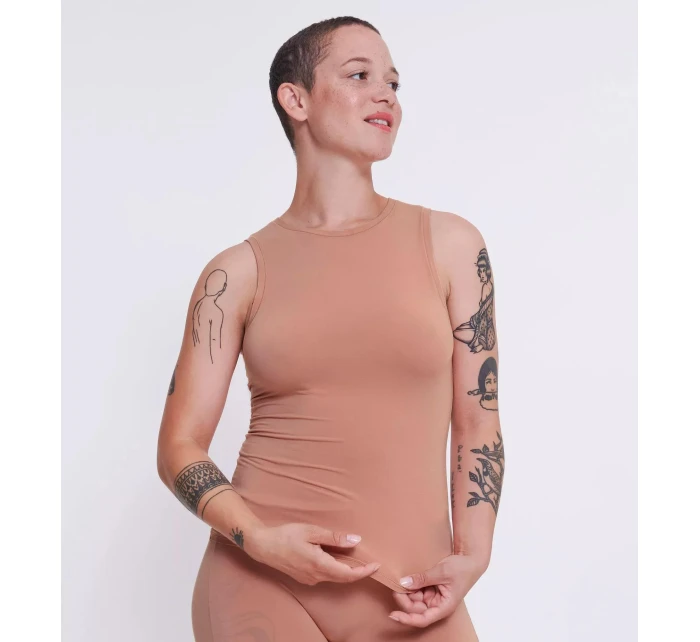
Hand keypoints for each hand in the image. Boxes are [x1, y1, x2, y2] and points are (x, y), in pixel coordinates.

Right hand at [247, 522, 380, 585]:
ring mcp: (309, 578)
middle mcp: (316, 576)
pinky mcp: (304, 577)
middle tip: (371, 563)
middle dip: (358, 572)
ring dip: (346, 571)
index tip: (376, 566)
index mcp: (319, 564)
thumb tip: (355, 541)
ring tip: (357, 559)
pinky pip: (325, 575)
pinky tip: (337, 558)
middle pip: (343, 578)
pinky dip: (335, 569)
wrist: (263, 546)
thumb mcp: (312, 532)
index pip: (348, 574)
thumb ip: (334, 538)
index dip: (364, 572)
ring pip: (334, 577)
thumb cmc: (286, 535)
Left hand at [388, 554, 486, 627]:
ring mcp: (433, 597)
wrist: (469, 559)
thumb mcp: (441, 572)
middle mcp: (437, 605)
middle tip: (395, 585)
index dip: (407, 619)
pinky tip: (407, 577)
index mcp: (443, 607)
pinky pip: (417, 590)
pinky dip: (411, 585)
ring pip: (414, 599)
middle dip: (404, 599)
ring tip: (402, 578)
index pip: (422, 619)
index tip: (394, 615)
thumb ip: (423, 578)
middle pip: (415, 609)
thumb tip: (404, 582)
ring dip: (407, 591)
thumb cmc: (462, 569)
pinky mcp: (430, 589)